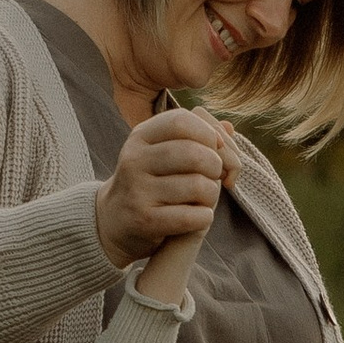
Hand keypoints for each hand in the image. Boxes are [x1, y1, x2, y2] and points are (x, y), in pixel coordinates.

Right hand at [97, 105, 238, 289]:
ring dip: (212, 195)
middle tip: (215, 177)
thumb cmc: (153, 182)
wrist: (114, 221)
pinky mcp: (144, 220)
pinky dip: (204, 217)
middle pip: (194, 153)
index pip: (182, 121)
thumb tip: (229, 127)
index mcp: (140, 136)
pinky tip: (198, 217)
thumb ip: (198, 137)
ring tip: (205, 199)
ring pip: (199, 185)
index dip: (209, 134)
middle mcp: (134, 159)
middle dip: (216, 166)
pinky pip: (192, 216)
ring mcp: (137, 190)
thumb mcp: (166, 152)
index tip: (216, 151)